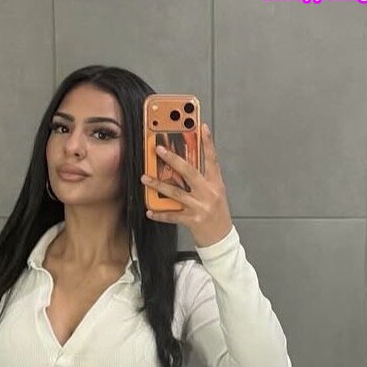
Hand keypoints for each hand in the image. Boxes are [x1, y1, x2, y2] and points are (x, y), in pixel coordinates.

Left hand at [140, 123, 233, 247]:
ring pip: (176, 193)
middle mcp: (208, 193)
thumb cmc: (217, 214)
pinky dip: (159, 214)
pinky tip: (150, 211)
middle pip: (189, 172)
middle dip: (173, 159)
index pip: (212, 159)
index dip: (207, 143)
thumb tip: (183, 167)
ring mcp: (200, 207)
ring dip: (158, 185)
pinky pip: (172, 215)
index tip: (201, 127)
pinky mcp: (192, 220)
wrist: (221, 238)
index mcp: (215, 184)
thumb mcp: (215, 193)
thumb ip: (202, 180)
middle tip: (159, 150)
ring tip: (145, 178)